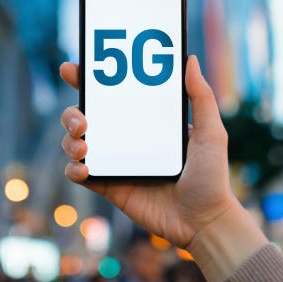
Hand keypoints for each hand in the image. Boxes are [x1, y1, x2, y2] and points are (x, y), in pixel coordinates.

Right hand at [60, 56, 266, 281]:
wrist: (204, 222)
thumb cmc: (212, 177)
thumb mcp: (211, 132)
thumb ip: (201, 96)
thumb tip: (190, 59)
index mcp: (145, 121)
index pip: (112, 95)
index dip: (88, 81)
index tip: (73, 69)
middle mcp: (126, 139)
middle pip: (85, 117)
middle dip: (71, 113)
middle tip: (81, 119)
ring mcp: (116, 163)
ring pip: (77, 143)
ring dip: (70, 140)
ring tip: (83, 144)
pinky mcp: (110, 188)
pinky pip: (80, 175)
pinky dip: (73, 169)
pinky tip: (84, 168)